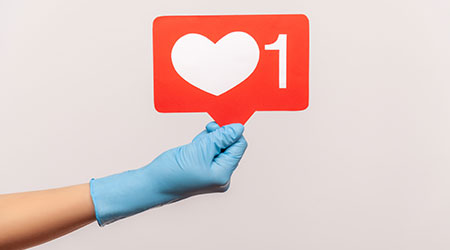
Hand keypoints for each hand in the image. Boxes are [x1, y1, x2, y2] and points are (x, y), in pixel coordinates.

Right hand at [90, 122, 247, 225]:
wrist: (151, 185)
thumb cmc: (172, 172)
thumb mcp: (200, 149)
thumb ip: (221, 137)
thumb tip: (239, 128)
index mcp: (223, 174)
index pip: (238, 146)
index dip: (231, 132)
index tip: (216, 124)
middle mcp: (221, 177)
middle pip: (230, 147)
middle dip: (218, 136)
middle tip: (204, 133)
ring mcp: (212, 175)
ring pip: (219, 148)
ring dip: (209, 140)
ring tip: (194, 145)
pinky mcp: (203, 171)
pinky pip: (210, 153)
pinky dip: (203, 145)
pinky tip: (192, 148)